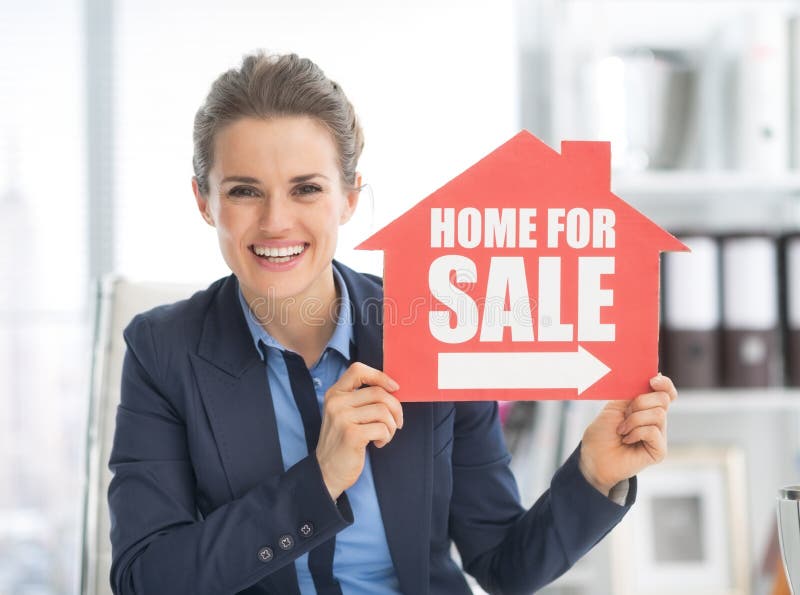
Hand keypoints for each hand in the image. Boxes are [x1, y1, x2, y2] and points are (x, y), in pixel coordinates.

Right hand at [316, 362, 402, 499]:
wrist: (326, 472)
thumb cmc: (342, 442)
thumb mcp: (344, 414)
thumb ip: (361, 400)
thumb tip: (392, 389)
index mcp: (334, 394)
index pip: (358, 370)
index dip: (380, 376)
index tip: (394, 388)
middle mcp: (336, 402)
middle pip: (378, 393)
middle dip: (395, 408)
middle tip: (397, 422)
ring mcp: (342, 418)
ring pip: (383, 411)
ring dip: (391, 426)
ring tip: (384, 436)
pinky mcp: (351, 434)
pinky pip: (382, 428)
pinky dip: (386, 437)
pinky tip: (378, 444)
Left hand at [578, 374, 677, 495]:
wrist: (593, 457)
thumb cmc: (601, 433)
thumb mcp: (614, 406)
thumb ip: (633, 393)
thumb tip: (655, 375)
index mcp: (646, 407)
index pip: (666, 392)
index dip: (664, 384)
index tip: (652, 380)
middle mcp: (656, 420)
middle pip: (663, 399)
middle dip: (640, 402)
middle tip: (624, 414)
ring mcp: (659, 435)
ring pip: (658, 414)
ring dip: (633, 420)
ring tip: (622, 430)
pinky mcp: (659, 451)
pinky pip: (652, 431)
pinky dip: (636, 433)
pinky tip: (626, 440)